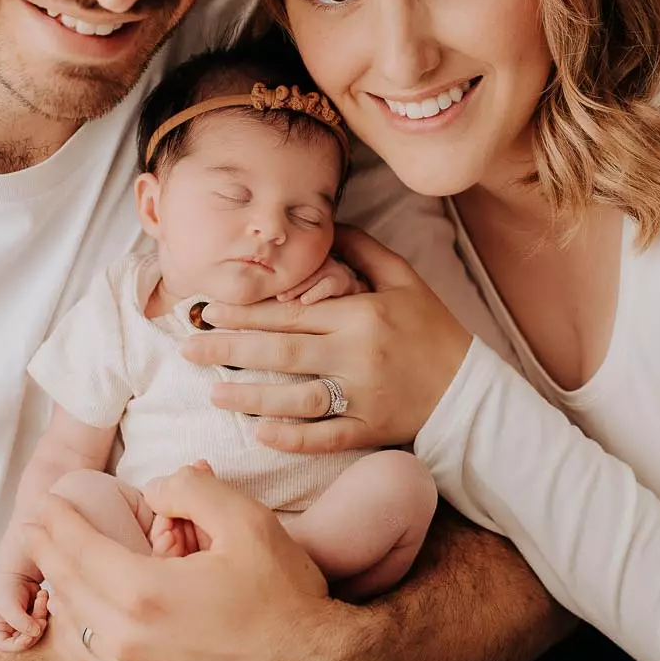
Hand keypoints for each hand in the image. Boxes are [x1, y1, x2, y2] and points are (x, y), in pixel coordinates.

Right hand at [0, 530, 49, 652]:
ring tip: (41, 596)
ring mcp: (26, 611)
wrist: (29, 542)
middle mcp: (9, 618)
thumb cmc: (9, 567)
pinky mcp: (40, 604)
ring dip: (41, 616)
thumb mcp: (6, 597)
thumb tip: (35, 633)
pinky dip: (47, 609)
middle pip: (22, 639)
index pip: (1, 644)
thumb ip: (17, 619)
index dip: (15, 645)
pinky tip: (44, 593)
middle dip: (32, 628)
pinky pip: (46, 616)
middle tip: (40, 614)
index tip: (30, 634)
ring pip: (36, 629)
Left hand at [20, 463, 367, 660]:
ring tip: (59, 567)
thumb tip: (154, 490)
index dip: (57, 520)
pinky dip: (82, 632)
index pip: (78, 548)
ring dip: (61, 592)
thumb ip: (192, 491)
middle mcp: (127, 643)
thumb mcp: (248, 522)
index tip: (45, 501)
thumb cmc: (286, 598)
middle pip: (67, 588)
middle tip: (36, 527)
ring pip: (75, 629)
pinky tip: (88, 616)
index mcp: (144, 594)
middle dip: (48, 551)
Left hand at [179, 226, 473, 452]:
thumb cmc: (432, 327)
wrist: (470, 388)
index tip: (208, 311)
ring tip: (214, 394)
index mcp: (361, 315)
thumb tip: (327, 223)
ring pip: (298, 397)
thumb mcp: (404, 278)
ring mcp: (364, 396)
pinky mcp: (371, 430)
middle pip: (283, 351)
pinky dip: (293, 437)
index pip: (291, 313)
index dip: (246, 313)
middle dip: (231, 351)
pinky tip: (261, 434)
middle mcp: (358, 355)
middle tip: (189, 350)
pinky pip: (325, 437)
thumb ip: (363, 250)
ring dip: (252, 397)